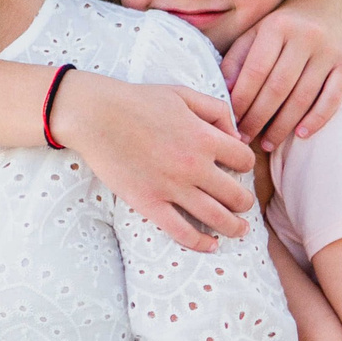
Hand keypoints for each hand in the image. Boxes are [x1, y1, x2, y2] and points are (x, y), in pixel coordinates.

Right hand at [55, 72, 255, 251]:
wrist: (95, 115)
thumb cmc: (138, 101)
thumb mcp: (184, 95)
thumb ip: (216, 111)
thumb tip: (236, 136)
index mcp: (205, 138)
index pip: (244, 160)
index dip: (245, 165)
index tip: (238, 168)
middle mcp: (194, 166)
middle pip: (237, 195)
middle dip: (244, 201)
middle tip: (242, 204)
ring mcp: (171, 187)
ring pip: (217, 218)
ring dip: (234, 227)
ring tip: (239, 230)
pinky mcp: (149, 202)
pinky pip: (181, 231)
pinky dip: (201, 243)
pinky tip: (211, 245)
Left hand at [222, 0, 341, 151]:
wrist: (332, 3)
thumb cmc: (286, 23)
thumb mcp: (258, 30)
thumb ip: (239, 58)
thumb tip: (224, 91)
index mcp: (277, 26)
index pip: (255, 70)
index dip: (241, 100)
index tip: (231, 121)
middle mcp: (305, 36)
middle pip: (278, 87)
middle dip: (258, 117)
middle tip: (245, 138)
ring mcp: (330, 51)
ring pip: (303, 96)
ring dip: (283, 125)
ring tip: (267, 142)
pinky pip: (333, 98)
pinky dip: (316, 119)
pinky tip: (300, 134)